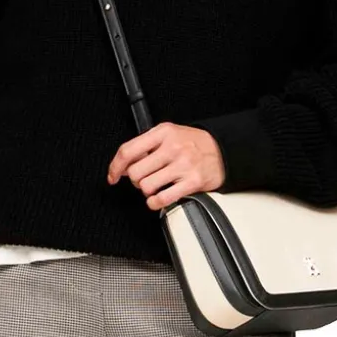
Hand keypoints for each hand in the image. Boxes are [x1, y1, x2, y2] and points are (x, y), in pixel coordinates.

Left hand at [107, 122, 225, 209]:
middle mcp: (173, 147)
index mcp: (163, 133)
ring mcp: (183, 165)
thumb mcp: (169, 134)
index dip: (115, 167)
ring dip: (147, 191)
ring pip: (146, 186)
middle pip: (135, 173)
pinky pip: (162, 199)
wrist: (223, 150)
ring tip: (156, 186)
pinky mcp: (192, 182)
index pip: (128, 151)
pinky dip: (155, 203)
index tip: (113, 176)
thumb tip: (123, 164)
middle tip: (144, 178)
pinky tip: (158, 198)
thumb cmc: (193, 144)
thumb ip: (147, 145)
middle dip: (135, 180)